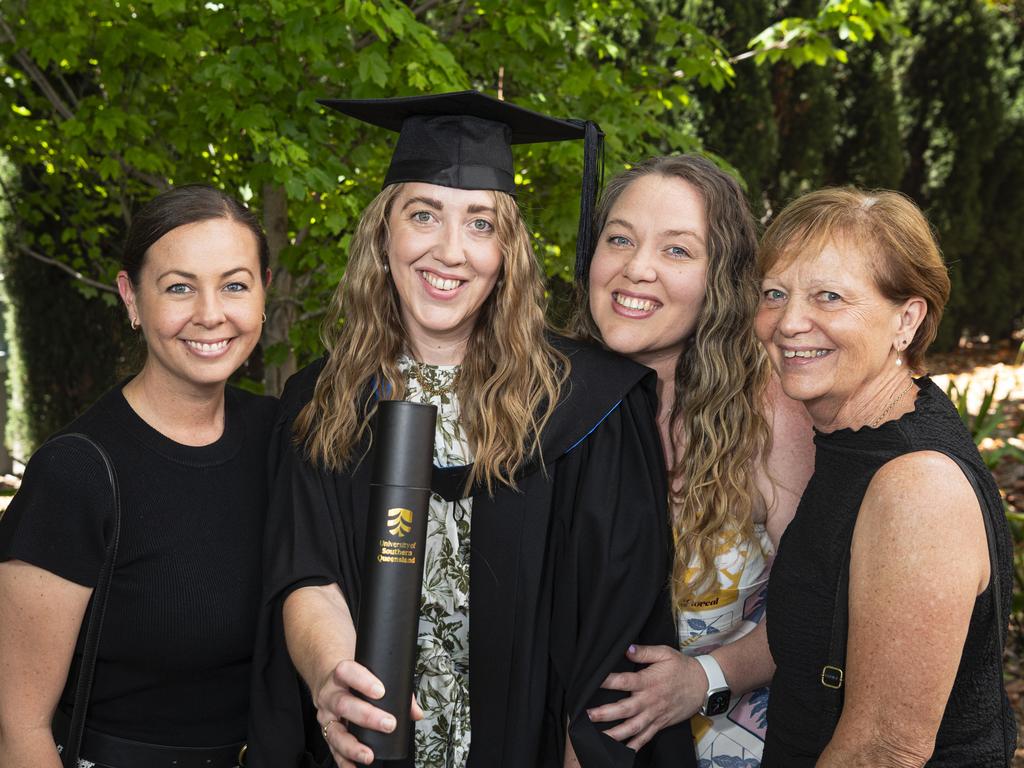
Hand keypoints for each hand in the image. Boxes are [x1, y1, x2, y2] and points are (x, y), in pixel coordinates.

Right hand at [315, 659, 424, 766]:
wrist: (326, 678)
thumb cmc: (353, 676)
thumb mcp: (369, 673)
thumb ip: (395, 688)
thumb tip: (416, 713)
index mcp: (341, 675)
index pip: (347, 672)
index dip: (363, 681)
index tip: (381, 691)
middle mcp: (330, 695)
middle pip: (343, 704)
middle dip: (367, 716)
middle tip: (388, 724)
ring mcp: (326, 715)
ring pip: (335, 731)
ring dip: (352, 746)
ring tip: (369, 755)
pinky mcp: (325, 732)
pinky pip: (332, 749)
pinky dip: (343, 760)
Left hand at [587, 644, 707, 749]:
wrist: (703, 684)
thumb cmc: (682, 667)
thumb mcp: (665, 653)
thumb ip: (644, 651)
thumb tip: (627, 649)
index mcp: (649, 681)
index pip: (625, 681)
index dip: (609, 681)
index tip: (592, 681)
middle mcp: (650, 700)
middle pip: (626, 709)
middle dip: (606, 713)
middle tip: (588, 715)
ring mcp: (655, 714)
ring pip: (633, 728)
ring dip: (616, 734)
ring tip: (599, 737)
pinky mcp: (660, 724)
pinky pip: (645, 737)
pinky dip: (634, 746)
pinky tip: (621, 752)